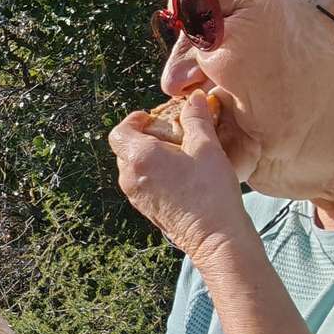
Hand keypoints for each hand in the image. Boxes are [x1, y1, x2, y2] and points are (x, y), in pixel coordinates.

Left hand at [108, 91, 251, 257]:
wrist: (214, 235)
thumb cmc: (210, 190)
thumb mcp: (207, 147)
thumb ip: (197, 118)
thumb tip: (195, 98)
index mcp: (138, 157)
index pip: (119, 131)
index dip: (134, 121)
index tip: (152, 117)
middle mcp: (129, 177)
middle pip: (125, 149)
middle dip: (144, 137)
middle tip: (170, 133)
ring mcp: (135, 195)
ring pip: (133, 167)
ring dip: (150, 156)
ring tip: (179, 154)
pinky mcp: (145, 208)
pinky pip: (142, 183)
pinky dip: (153, 173)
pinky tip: (180, 174)